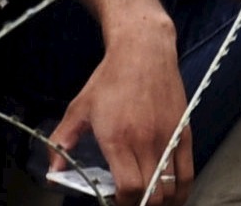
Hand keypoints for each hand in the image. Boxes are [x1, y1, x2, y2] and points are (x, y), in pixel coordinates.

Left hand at [54, 23, 195, 205]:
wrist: (143, 50)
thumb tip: (53, 169)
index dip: (123, 204)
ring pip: (171, 188)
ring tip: (148, 201)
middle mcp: (145, 141)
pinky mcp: (183, 132)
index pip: (128, 188)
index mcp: (117, 138)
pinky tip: (172, 196)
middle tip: (130, 202)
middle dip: (140, 205)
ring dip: (161, 201)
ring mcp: (167, 138)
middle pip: (151, 194)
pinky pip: (187, 172)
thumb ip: (63, 141)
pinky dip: (182, 190)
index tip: (116, 203)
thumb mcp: (79, 108)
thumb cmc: (110, 78)